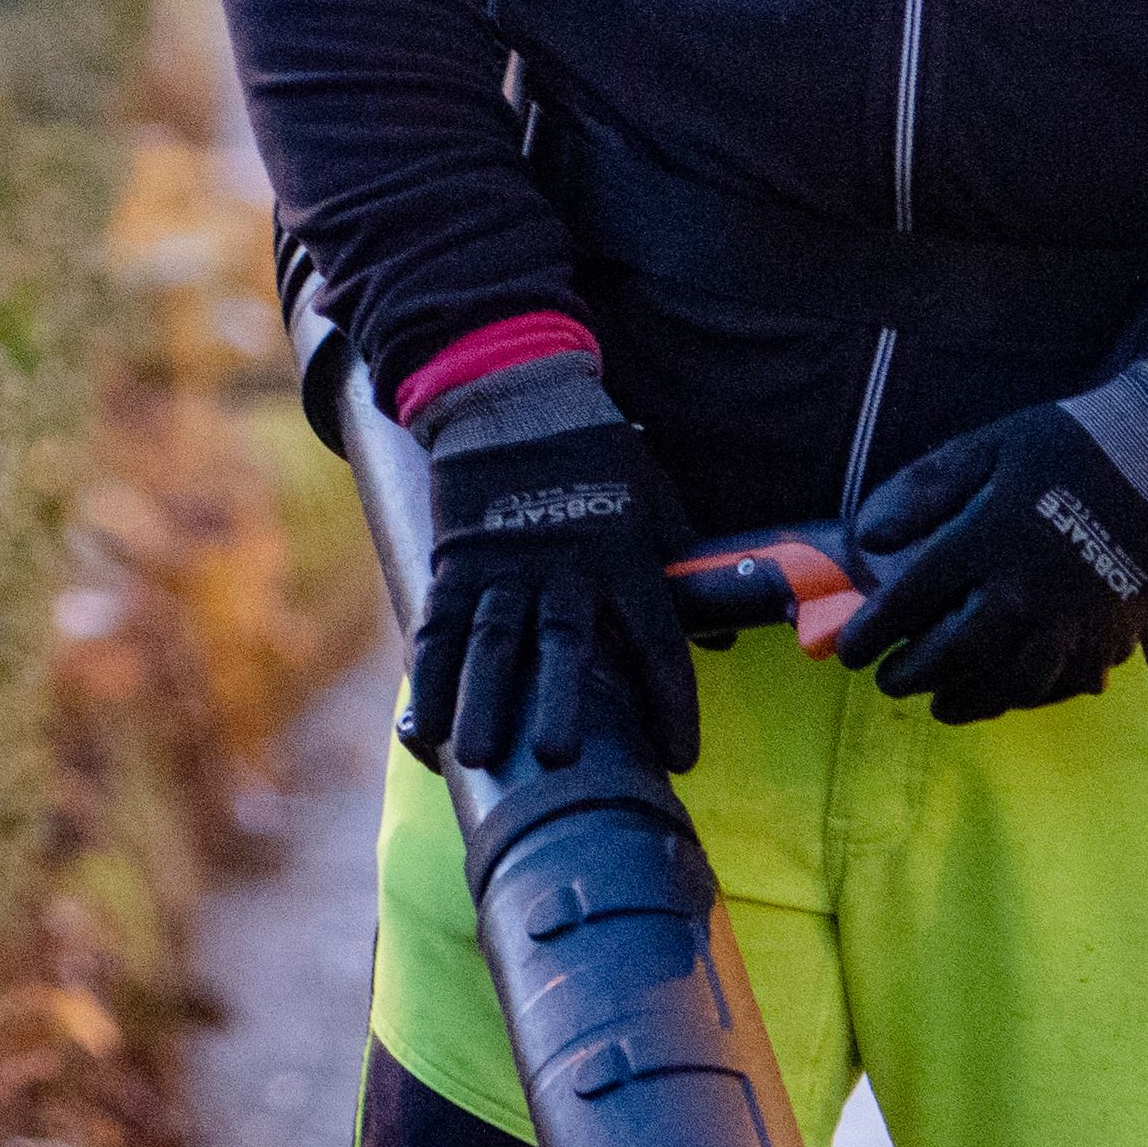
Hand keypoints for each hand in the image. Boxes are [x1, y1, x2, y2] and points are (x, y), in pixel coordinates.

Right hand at [402, 359, 705, 782]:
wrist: (513, 390)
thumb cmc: (594, 448)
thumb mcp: (654, 497)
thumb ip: (681, 562)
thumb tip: (722, 639)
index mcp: (622, 553)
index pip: (656, 638)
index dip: (672, 700)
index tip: (681, 756)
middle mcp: (562, 565)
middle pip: (562, 641)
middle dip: (558, 699)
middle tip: (555, 756)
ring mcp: (503, 563)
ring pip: (492, 638)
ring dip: (484, 699)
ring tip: (479, 754)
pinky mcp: (456, 557)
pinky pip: (440, 623)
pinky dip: (430, 674)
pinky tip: (424, 723)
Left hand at [837, 351, 1147, 721]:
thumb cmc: (1070, 447)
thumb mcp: (986, 448)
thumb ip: (922, 491)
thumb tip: (868, 537)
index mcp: (986, 541)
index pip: (910, 602)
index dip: (873, 633)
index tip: (852, 651)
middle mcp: (1025, 593)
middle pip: (953, 653)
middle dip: (911, 674)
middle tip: (888, 682)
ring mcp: (1072, 623)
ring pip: (1008, 683)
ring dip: (968, 699)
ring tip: (941, 705)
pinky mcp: (1112, 638)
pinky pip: (1062, 686)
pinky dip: (1027, 698)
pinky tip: (1006, 696)